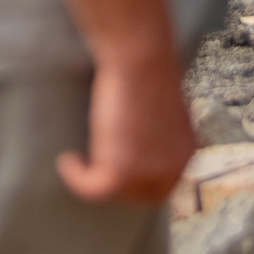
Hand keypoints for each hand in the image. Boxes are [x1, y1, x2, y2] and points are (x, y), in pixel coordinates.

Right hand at [57, 52, 196, 205]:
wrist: (140, 58)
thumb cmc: (148, 68)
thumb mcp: (164, 105)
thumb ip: (159, 130)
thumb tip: (141, 135)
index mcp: (185, 151)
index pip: (164, 184)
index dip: (140, 181)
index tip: (118, 166)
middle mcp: (171, 169)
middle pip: (142, 196)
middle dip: (119, 185)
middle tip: (95, 167)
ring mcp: (146, 174)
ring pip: (115, 193)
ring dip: (96, 179)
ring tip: (79, 161)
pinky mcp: (119, 172)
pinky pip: (91, 189)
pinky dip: (76, 177)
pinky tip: (68, 160)